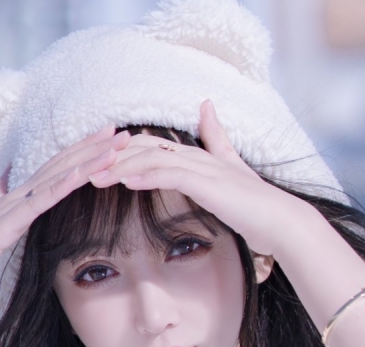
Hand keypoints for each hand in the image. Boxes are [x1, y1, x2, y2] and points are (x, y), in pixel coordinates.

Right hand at [0, 127, 125, 305]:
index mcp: (18, 197)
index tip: (108, 140)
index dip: (82, 152)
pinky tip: (83, 173)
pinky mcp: (10, 223)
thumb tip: (6, 179)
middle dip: (93, 146)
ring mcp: (14, 206)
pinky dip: (63, 185)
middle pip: (62, 164)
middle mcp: (18, 194)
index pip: (56, 169)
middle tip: (124, 132)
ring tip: (115, 146)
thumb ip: (0, 200)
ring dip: (88, 159)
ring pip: (57, 175)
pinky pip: (41, 201)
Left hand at [86, 101, 318, 265]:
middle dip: (113, 157)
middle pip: (145, 148)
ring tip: (93, 175)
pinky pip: (168, 174)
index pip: (153, 147)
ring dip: (120, 165)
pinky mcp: (207, 182)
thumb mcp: (231, 171)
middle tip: (84, 167)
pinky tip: (124, 180)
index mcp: (197, 157)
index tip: (100, 163)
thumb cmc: (256, 208)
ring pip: (152, 158)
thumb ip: (217, 140)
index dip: (125, 151)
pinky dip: (144, 174)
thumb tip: (207, 105)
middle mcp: (196, 157)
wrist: (280, 222)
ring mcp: (202, 167)